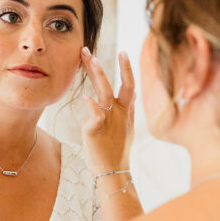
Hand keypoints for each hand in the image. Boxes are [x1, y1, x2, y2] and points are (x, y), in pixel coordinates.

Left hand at [80, 48, 134, 177]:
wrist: (113, 171)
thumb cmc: (116, 150)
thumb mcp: (126, 127)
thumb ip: (128, 109)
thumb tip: (134, 93)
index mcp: (126, 111)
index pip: (129, 85)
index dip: (127, 69)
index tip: (123, 52)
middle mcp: (120, 113)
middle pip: (122, 85)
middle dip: (115, 66)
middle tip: (104, 49)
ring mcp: (110, 120)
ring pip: (106, 93)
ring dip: (99, 75)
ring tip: (91, 60)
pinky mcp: (96, 129)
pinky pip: (95, 114)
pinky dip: (91, 106)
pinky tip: (85, 97)